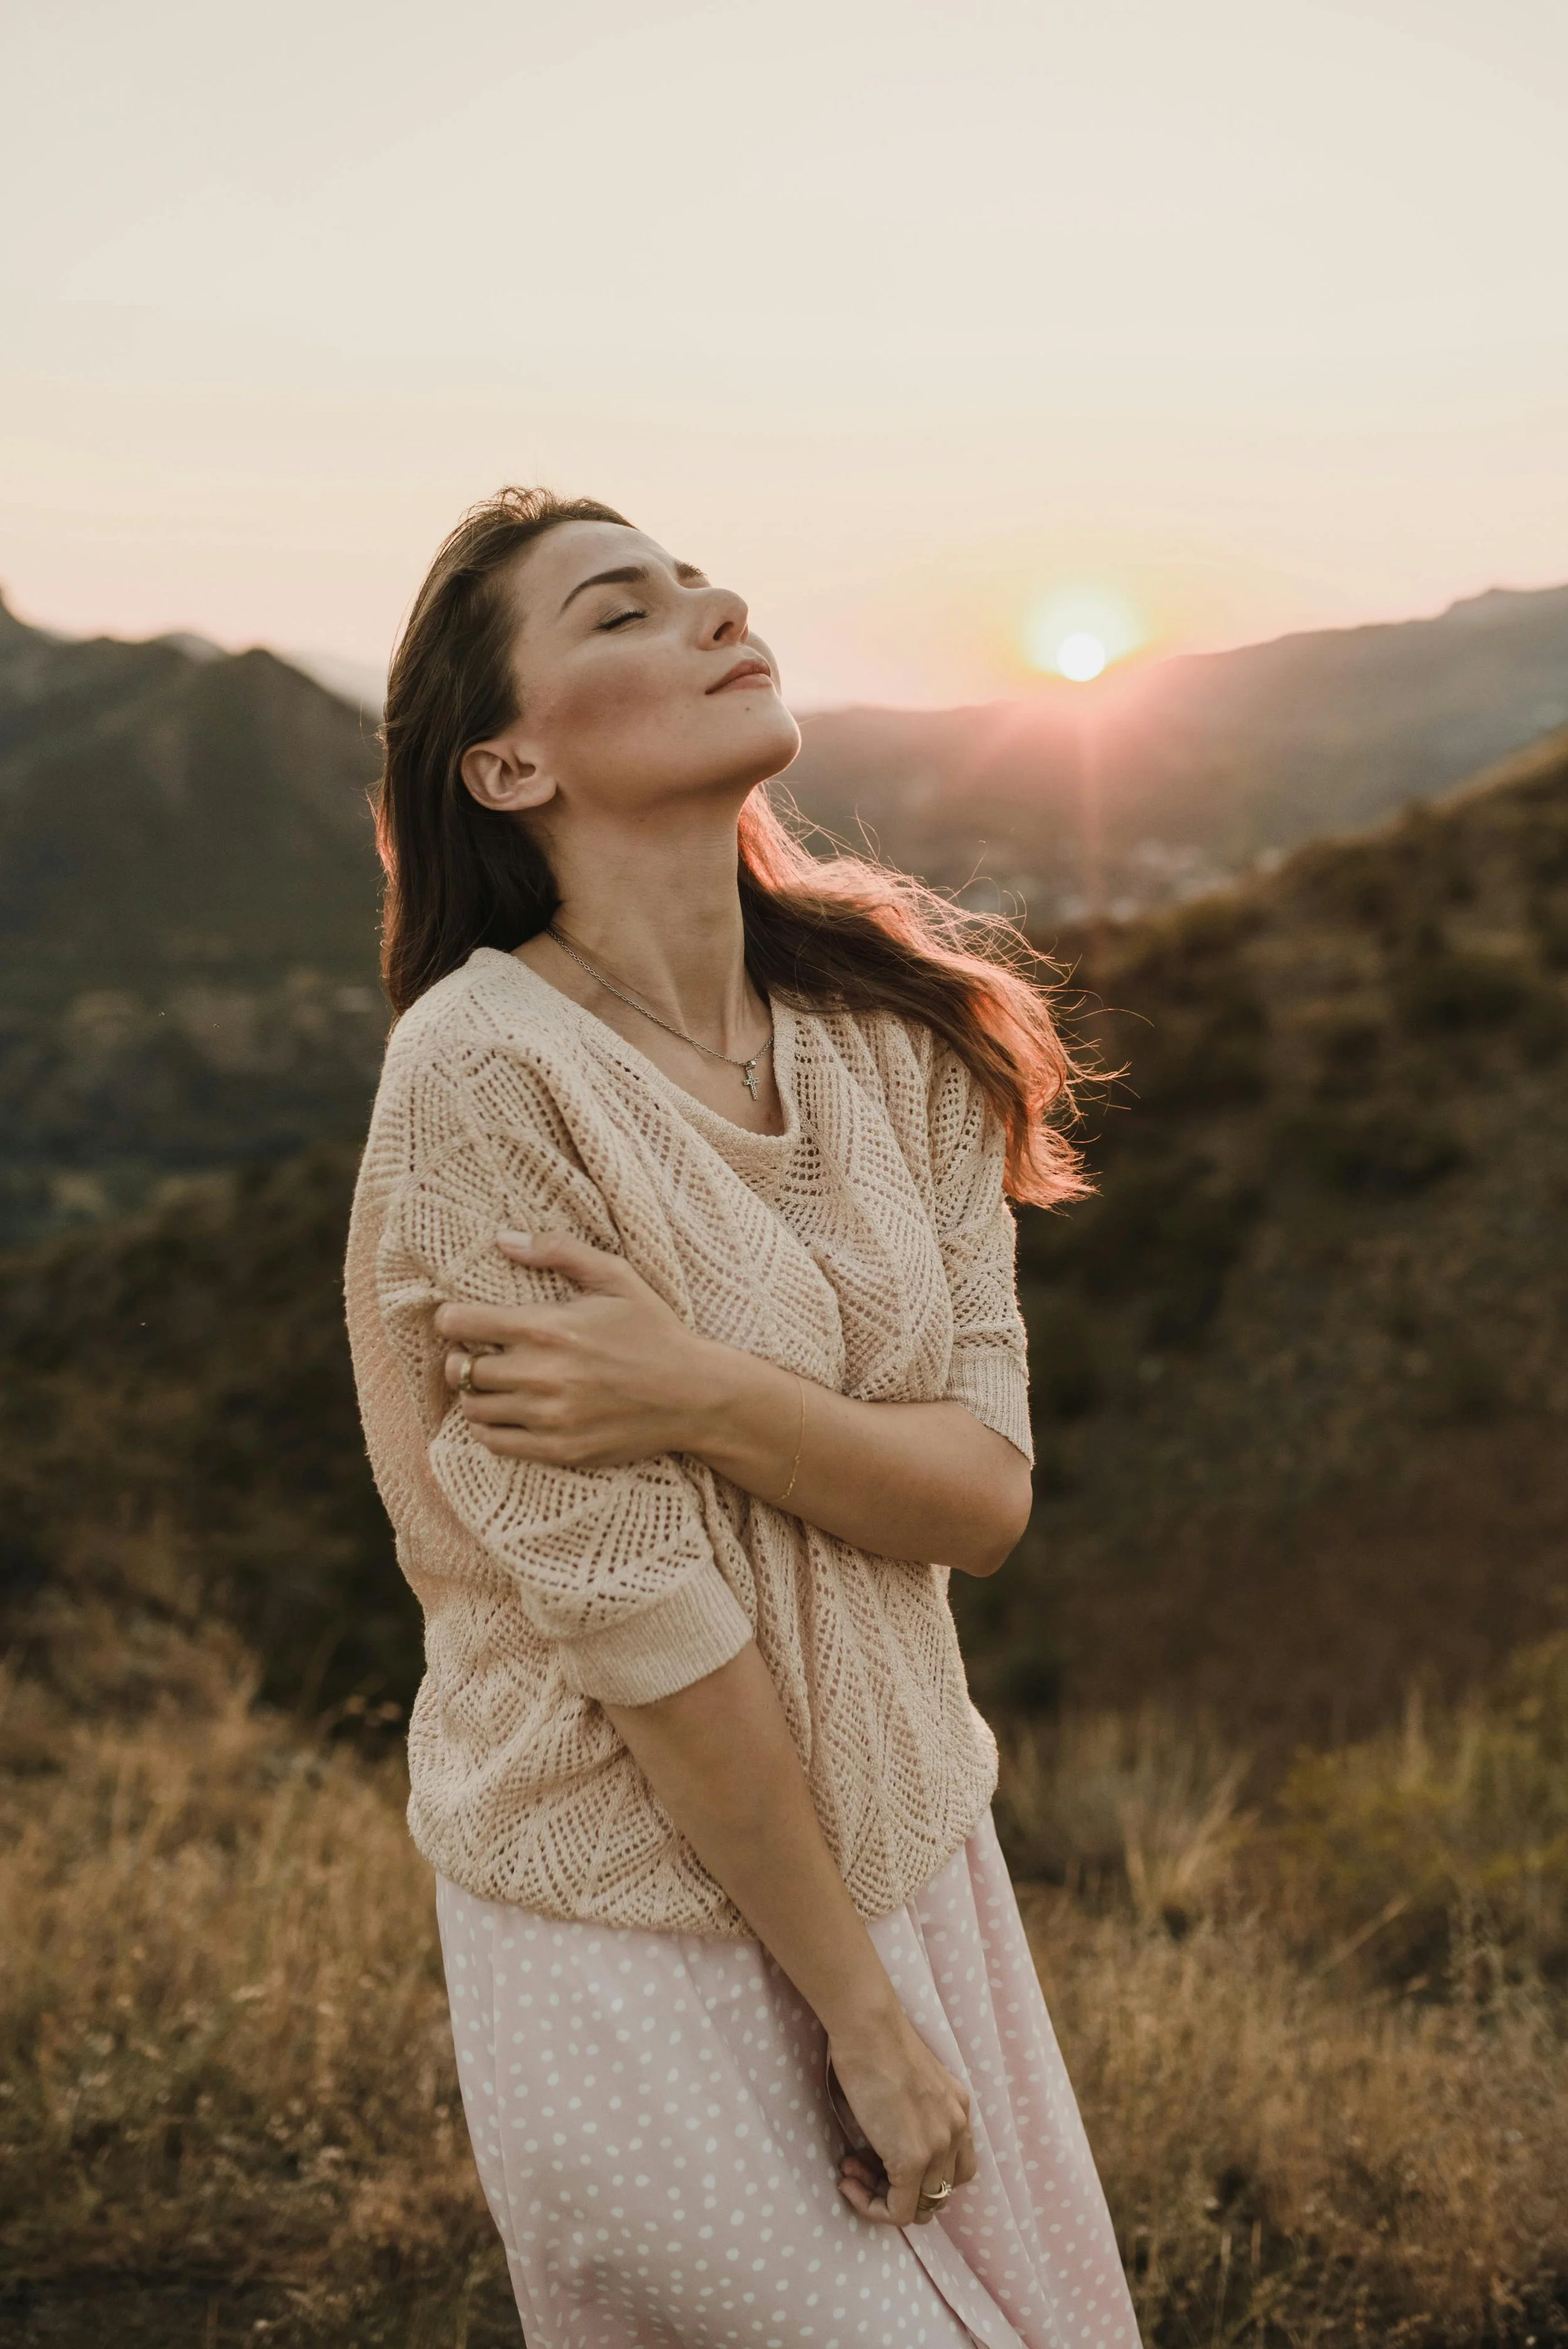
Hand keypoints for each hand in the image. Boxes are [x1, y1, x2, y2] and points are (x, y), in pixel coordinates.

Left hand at [435, 1232, 716, 1468]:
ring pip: (473, 1408)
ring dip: (473, 1394)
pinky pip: (495, 1443)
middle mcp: (540, 1375)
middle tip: (477, 1353)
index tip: (459, 1319)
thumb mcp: (616, 1277)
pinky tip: (504, 1413)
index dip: (450, 1319)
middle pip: (461, 1369)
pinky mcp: (558, 1450)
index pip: (460, 1324)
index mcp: (546, 1327)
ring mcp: (548, 1417)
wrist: (694, 1394)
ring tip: (492, 1384)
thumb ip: (558, 1251)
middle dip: (461, 1358)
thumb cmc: (654, 1330)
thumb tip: (503, 1239)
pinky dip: (488, 1428)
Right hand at [826, 2006, 976, 2227]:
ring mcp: (939, 2148)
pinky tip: (847, 2180)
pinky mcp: (912, 2161)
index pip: (954, 2168)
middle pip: (940, 2191)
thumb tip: (884, 2150)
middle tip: (861, 2166)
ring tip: (851, 2172)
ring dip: (883, 2199)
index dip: (918, 2175)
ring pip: (922, 2207)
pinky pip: (899, 2211)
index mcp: (958, 2110)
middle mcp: (957, 2130)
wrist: (869, 2028)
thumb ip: (913, 2116)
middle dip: (900, 2189)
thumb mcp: (910, 2084)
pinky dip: (872, 2207)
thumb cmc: (876, 2044)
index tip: (878, 2155)